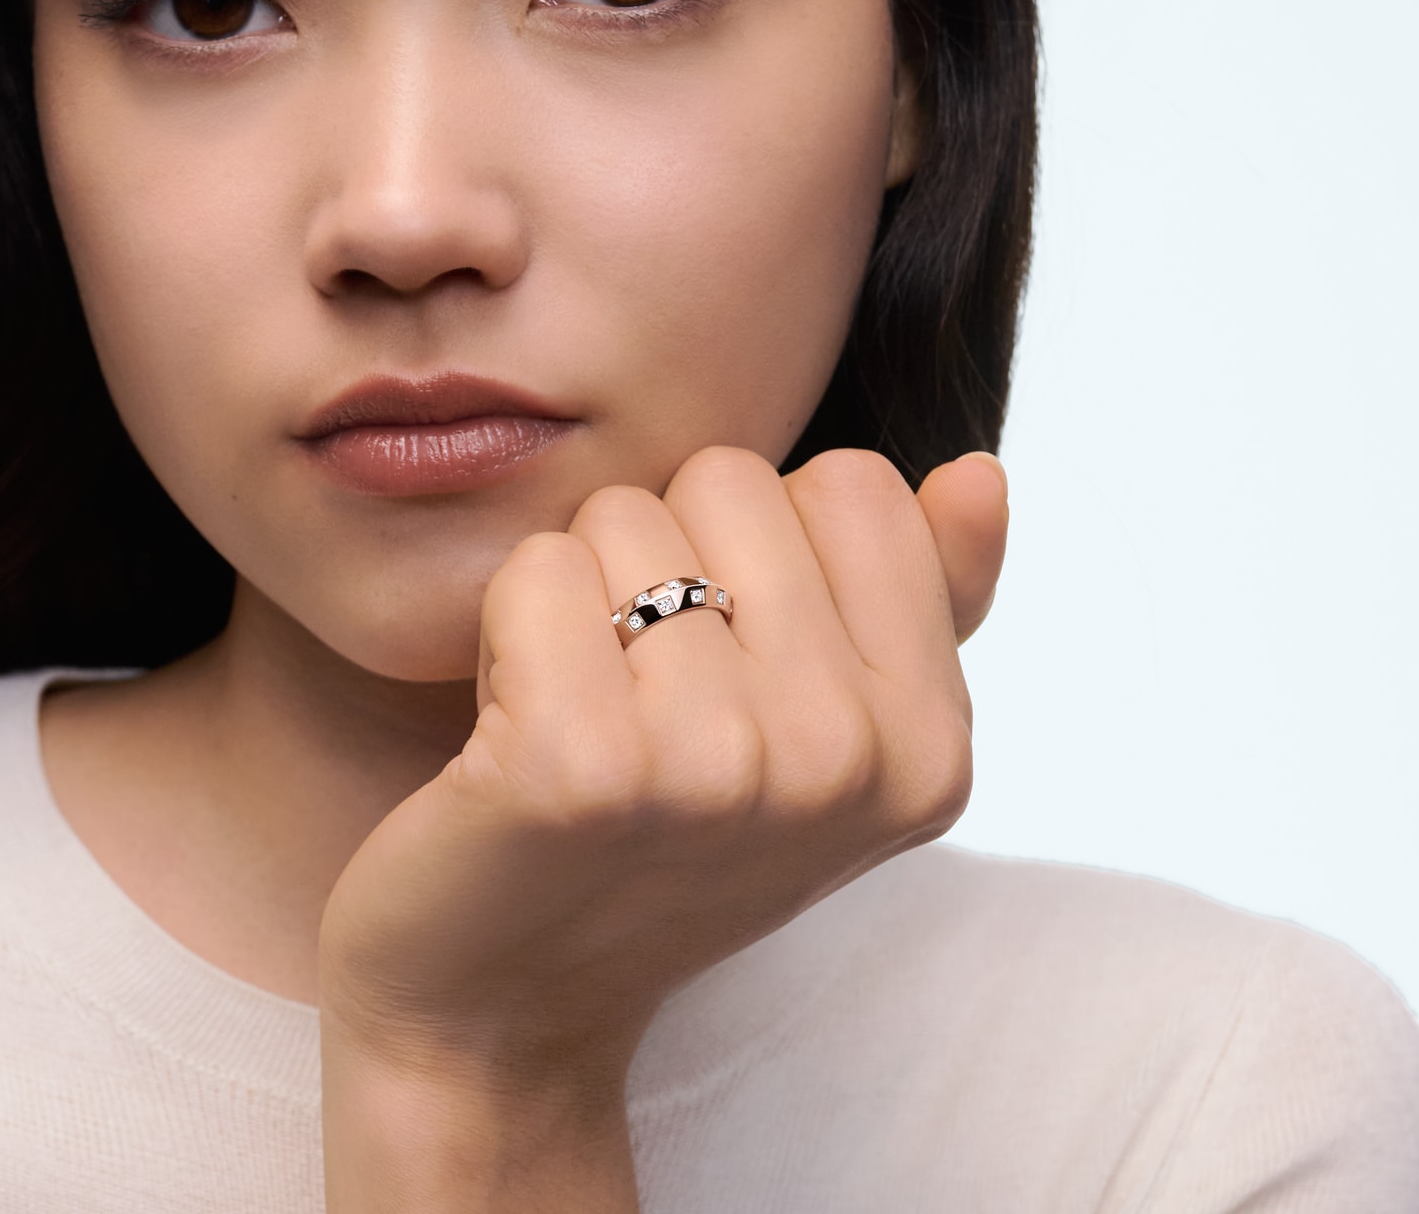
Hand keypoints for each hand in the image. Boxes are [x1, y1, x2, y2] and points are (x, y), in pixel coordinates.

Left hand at [317, 445, 1008, 1211]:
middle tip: (640, 694)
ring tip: (581, 715)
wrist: (501, 1008)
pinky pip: (536, 570)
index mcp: (930, 745)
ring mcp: (716, 767)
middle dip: (663, 556)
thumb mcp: (822, 732)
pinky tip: (510, 730)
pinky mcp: (579, 768)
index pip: (855, 484)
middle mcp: (843, 759)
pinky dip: (503, 626)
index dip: (764, 544)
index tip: (730, 662)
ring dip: (578, 595)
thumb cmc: (657, 843)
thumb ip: (915, 598)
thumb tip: (976, 469)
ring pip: (623, 516)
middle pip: (732, 480)